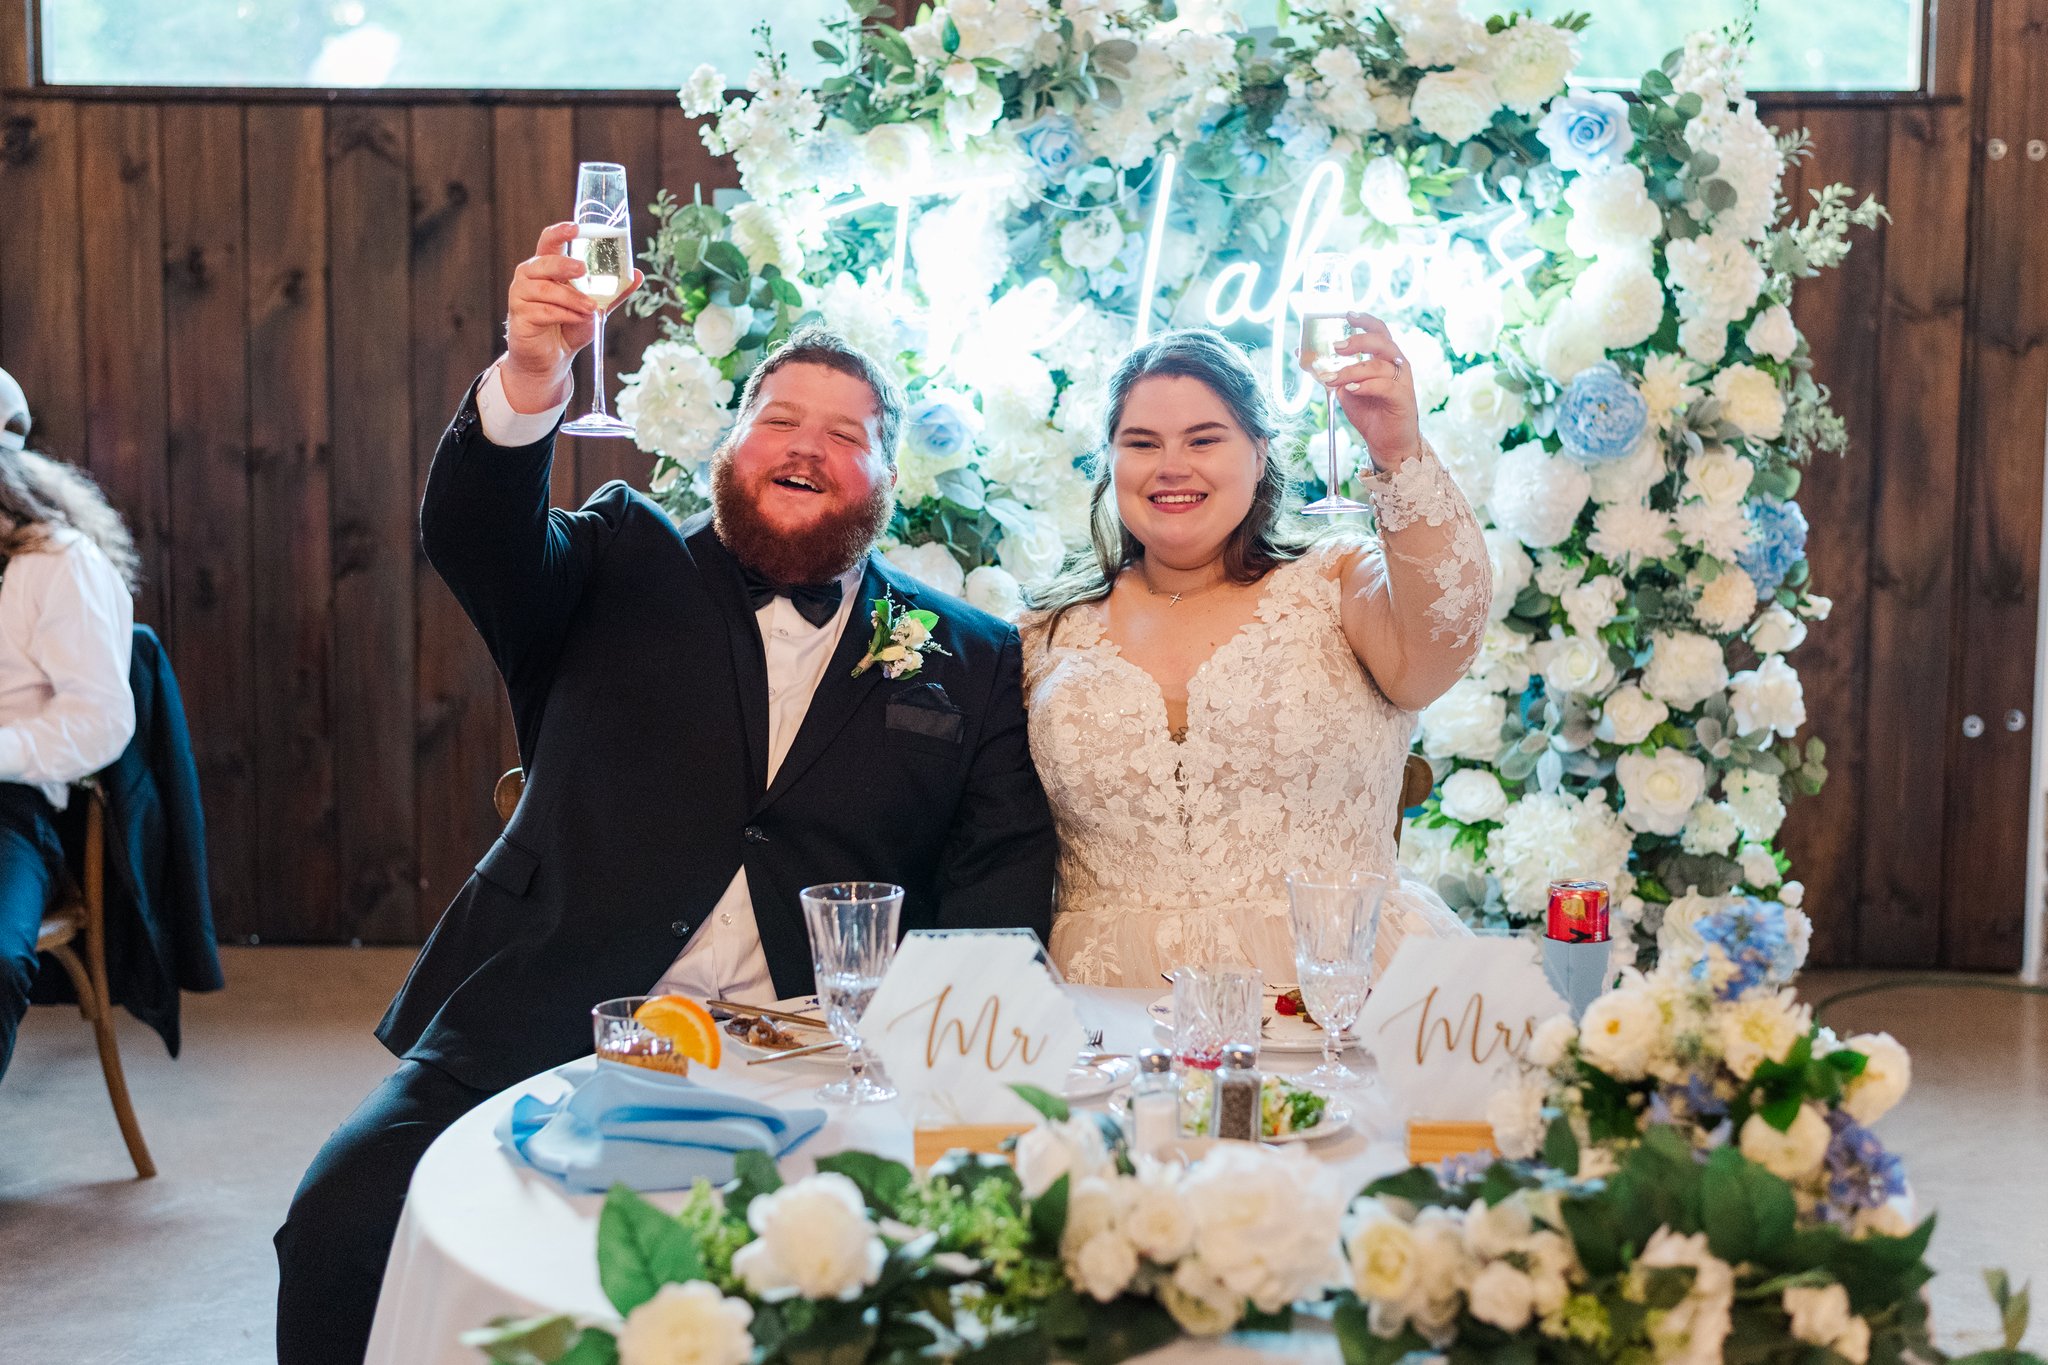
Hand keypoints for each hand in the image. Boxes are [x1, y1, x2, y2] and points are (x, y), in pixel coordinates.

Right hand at [500, 222, 645, 412]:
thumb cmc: (570, 325)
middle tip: (582, 269)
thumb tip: (637, 275)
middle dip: (564, 265)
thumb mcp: (595, 307)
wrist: (553, 357)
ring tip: (589, 308)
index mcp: (547, 266)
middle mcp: (530, 276)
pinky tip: (577, 319)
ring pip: (546, 290)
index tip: (576, 228)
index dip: (560, 232)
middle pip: (544, 262)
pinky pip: (543, 311)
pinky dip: (564, 315)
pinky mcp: (519, 316)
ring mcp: (521, 295)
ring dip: (571, 299)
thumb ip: (613, 291)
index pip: (550, 241)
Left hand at [1307, 311, 1420, 469]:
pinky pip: (1384, 385)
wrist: (1388, 443)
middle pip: (1381, 341)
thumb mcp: (1344, 389)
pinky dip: (1365, 386)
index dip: (1364, 320)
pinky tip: (1350, 390)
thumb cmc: (1370, 412)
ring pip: (1377, 365)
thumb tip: (1303, 355)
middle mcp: (1396, 364)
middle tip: (1335, 346)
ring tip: (1331, 378)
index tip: (1346, 315)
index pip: (1378, 330)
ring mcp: (1402, 380)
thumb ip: (1331, 371)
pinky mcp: (1403, 397)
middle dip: (1357, 341)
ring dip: (1350, 370)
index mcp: (1383, 357)